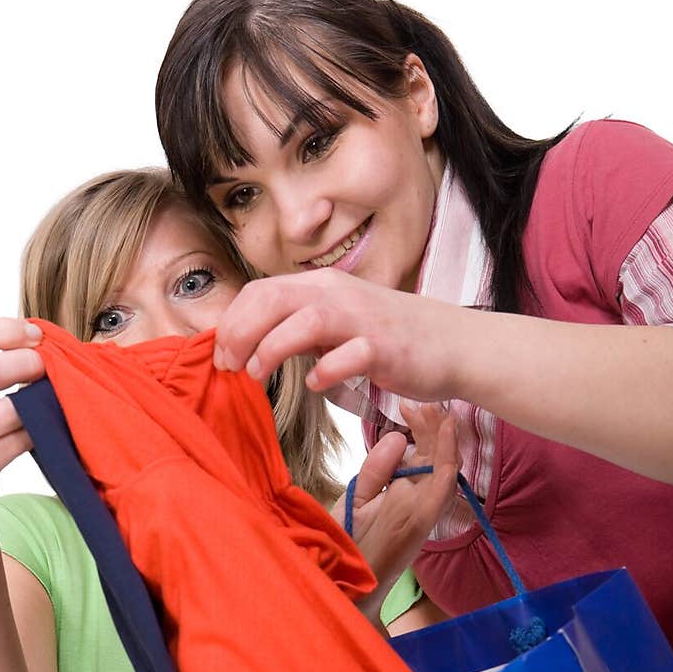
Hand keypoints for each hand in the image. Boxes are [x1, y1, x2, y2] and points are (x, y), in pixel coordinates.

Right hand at [0, 318, 44, 515]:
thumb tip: (32, 336)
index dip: (4, 330)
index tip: (34, 333)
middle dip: (23, 361)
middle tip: (45, 363)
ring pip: (7, 412)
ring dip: (36, 398)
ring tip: (47, 392)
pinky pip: (18, 443)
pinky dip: (37, 428)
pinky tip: (41, 422)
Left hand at [213, 268, 458, 399]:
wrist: (452, 344)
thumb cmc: (389, 339)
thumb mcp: (338, 323)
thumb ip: (299, 327)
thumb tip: (251, 344)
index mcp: (321, 287)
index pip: (260, 291)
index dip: (231, 322)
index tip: (220, 355)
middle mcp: (338, 295)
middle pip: (273, 300)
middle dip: (240, 333)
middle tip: (229, 366)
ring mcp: (362, 320)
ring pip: (304, 320)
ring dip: (272, 347)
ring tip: (257, 374)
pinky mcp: (385, 348)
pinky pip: (348, 355)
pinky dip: (325, 370)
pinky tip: (316, 384)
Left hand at [331, 402, 458, 620]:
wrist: (341, 586)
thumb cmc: (346, 546)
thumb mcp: (358, 498)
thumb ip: (376, 471)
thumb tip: (396, 438)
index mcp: (401, 495)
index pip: (421, 456)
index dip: (420, 429)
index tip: (411, 404)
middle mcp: (415, 500)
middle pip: (433, 457)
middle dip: (432, 427)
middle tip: (426, 399)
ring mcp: (420, 510)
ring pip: (444, 466)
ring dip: (445, 436)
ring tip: (441, 408)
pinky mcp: (421, 520)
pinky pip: (442, 484)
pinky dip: (448, 457)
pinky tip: (447, 431)